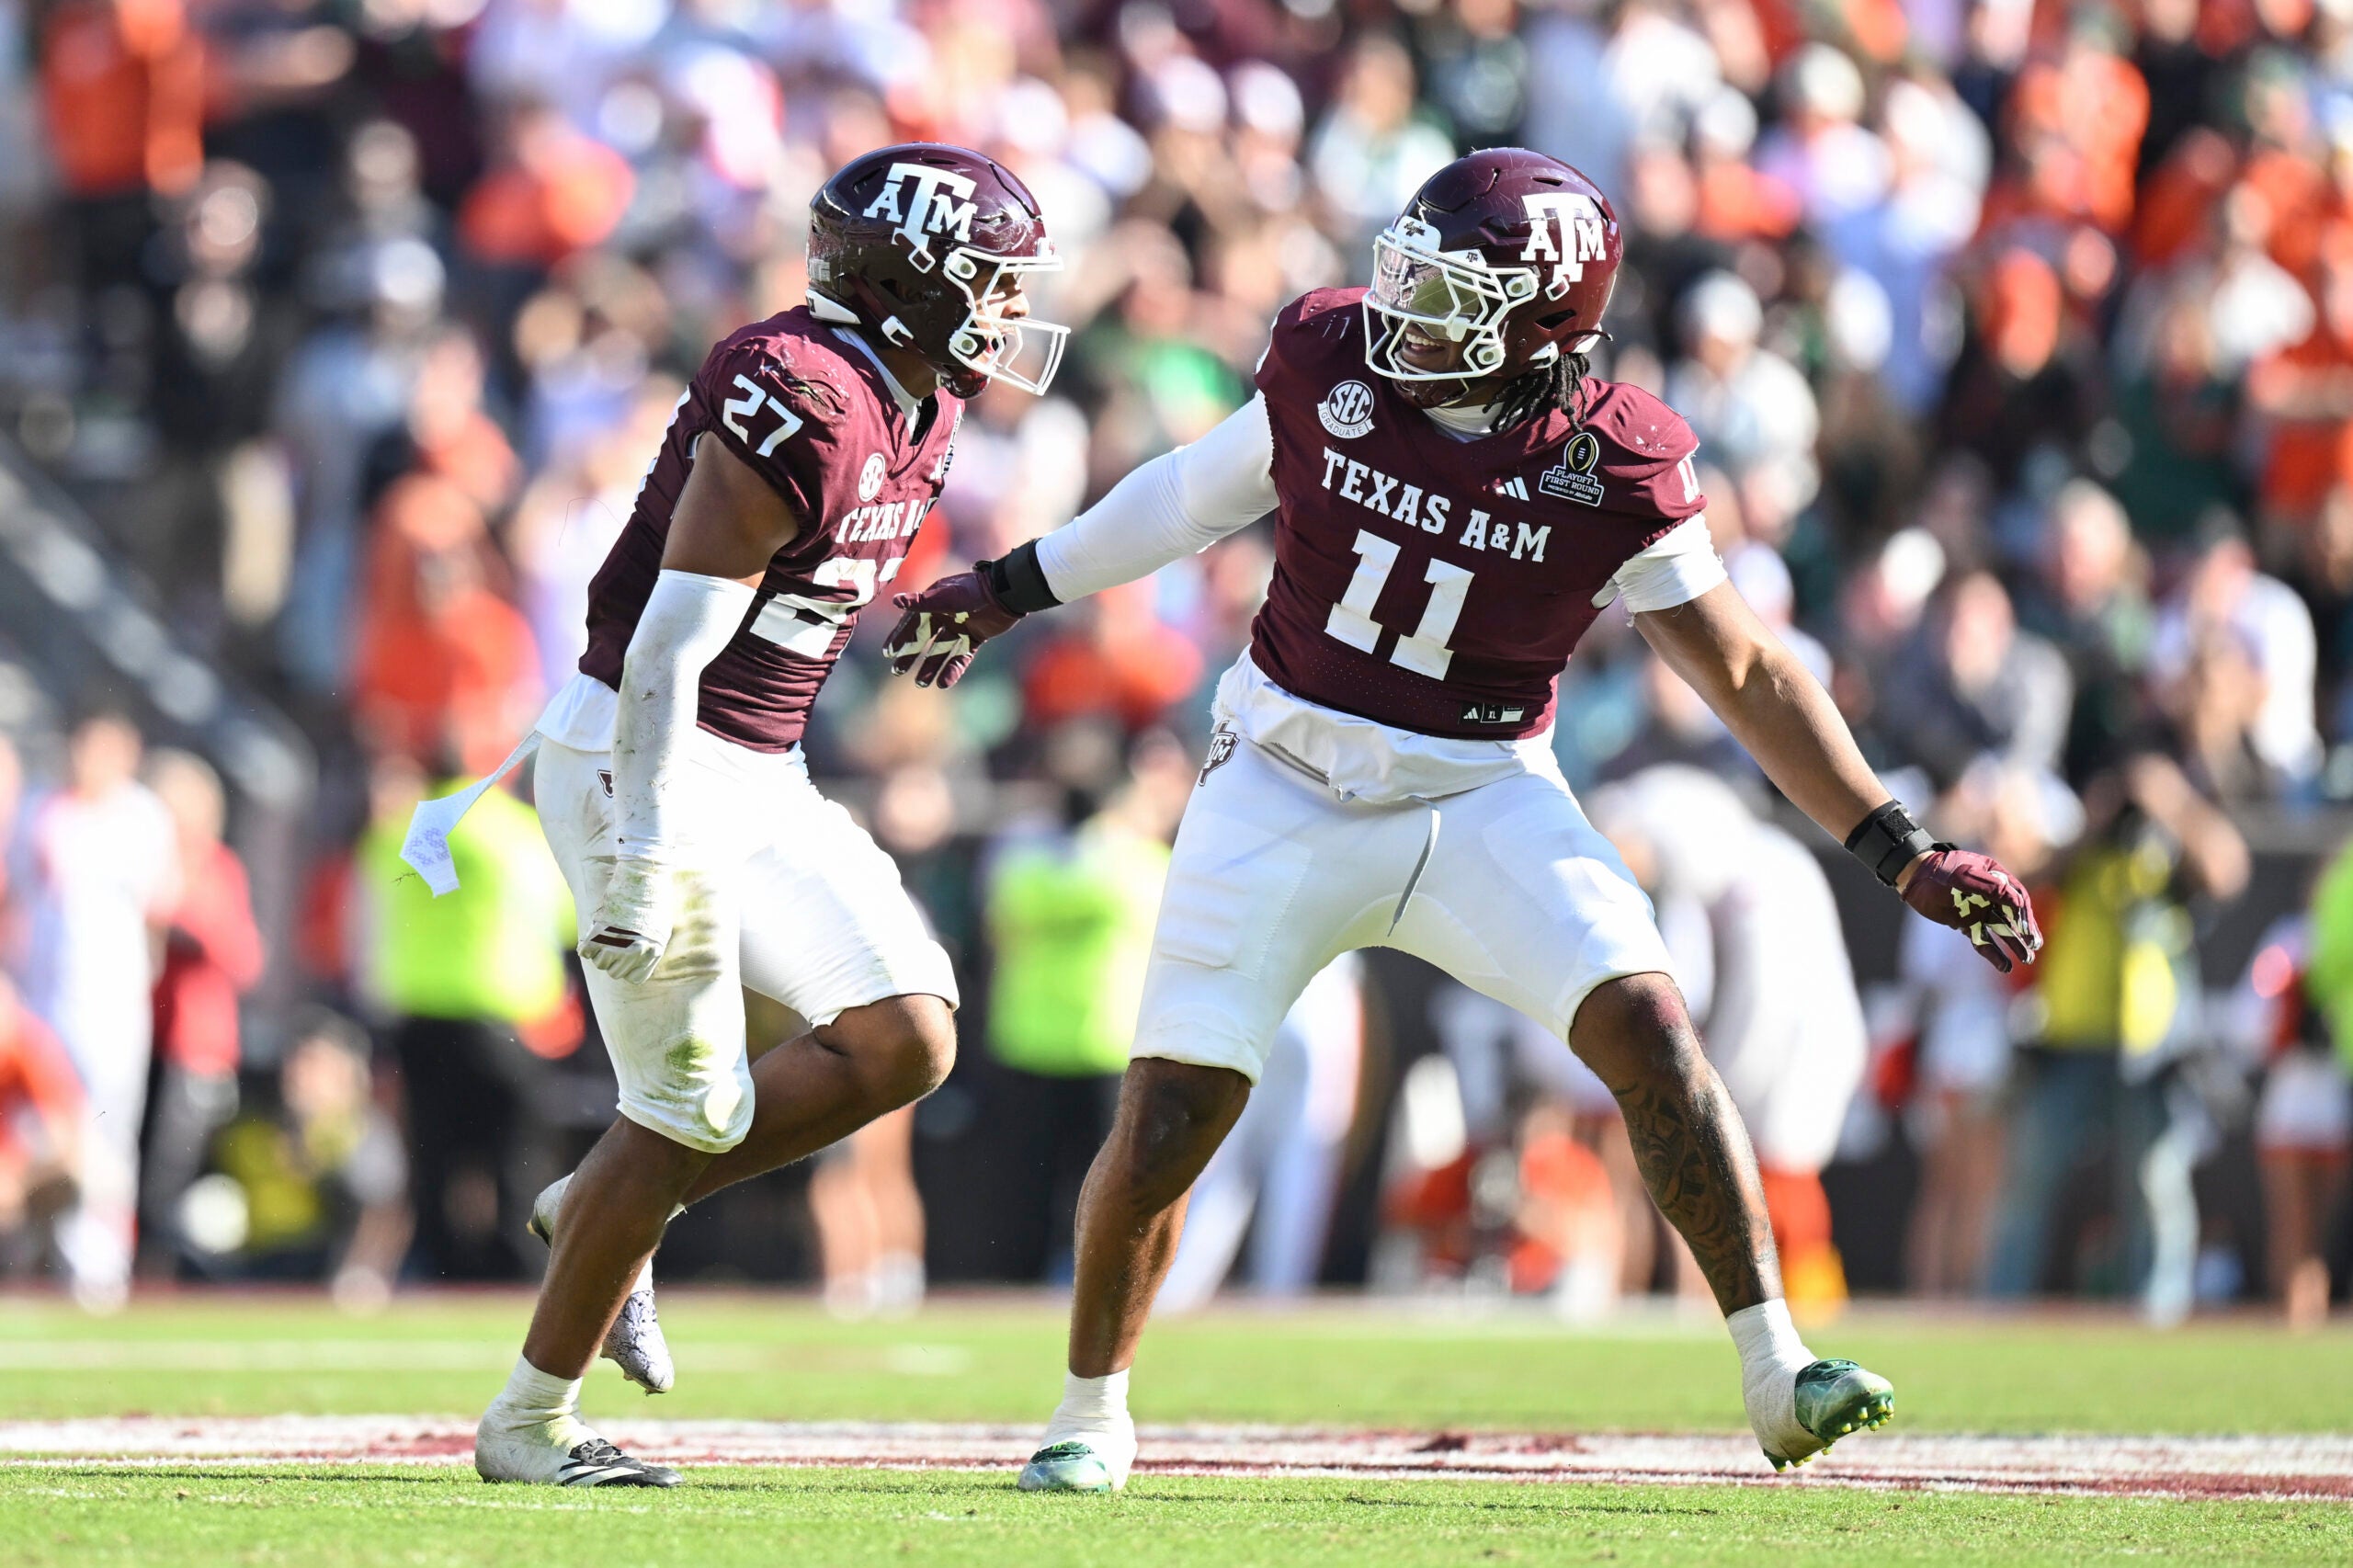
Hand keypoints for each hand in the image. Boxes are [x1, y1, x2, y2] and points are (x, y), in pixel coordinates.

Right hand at [579, 855, 675, 983]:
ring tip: (604, 937)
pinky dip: (585, 946)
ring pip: (600, 964)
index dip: (628, 968)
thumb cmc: (653, 898)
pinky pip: (586, 952)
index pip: (635, 978)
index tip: (625, 956)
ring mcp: (617, 944)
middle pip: (615, 973)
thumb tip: (637, 959)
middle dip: (612, 960)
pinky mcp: (600, 933)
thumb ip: (649, 947)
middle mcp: (636, 953)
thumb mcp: (659, 927)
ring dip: (599, 952)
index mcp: (653, 952)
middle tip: (612, 943)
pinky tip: (591, 936)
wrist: (643, 877)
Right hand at [883, 567, 1022, 687]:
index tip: (888, 653)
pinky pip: (961, 657)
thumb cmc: (972, 592)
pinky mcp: (976, 637)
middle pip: (923, 639)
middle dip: (910, 655)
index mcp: (934, 603)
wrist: (1004, 594)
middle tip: (897, 671)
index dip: (899, 637)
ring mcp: (960, 627)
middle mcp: (945, 615)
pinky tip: (943, 683)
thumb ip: (921, 602)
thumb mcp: (945, 598)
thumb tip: (895, 601)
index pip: (911, 623)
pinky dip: (953, 670)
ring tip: (921, 683)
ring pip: (941, 651)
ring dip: (930, 666)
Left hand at [1899, 848, 2041, 973]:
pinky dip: (1993, 953)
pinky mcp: (1967, 924)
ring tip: (2027, 959)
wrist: (1914, 880)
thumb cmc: (1938, 872)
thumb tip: (2019, 902)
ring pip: (2001, 930)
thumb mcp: (1962, 876)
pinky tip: (2005, 966)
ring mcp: (1979, 910)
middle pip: (2013, 915)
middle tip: (2035, 946)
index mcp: (1996, 876)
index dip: (2023, 914)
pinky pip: (1983, 940)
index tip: (2026, 929)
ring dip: (2014, 944)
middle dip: (2025, 931)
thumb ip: (1989, 887)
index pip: (2016, 897)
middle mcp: (1991, 894)